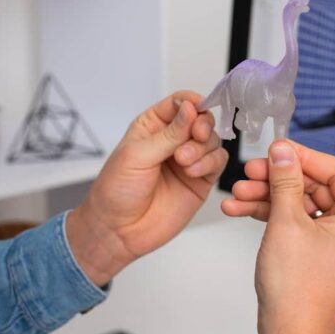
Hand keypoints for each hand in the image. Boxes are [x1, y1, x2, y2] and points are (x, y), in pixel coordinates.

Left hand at [66, 91, 227, 285]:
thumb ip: (169, 133)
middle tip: (195, 136)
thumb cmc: (116, 190)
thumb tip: (190, 108)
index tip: (196, 109)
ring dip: (202, 148)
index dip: (192, 102)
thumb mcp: (137, 155)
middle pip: (202, 119)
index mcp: (152, 126)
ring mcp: (188, 160)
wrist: (118, 231)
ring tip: (184, 163)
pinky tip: (192, 173)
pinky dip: (210, 163)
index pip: (179, 103)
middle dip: (202, 126)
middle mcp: (173, 140)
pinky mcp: (200, 180)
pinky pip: (217, 162)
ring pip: (212, 140)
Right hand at [222, 140, 334, 333]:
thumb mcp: (287, 222)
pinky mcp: (316, 253)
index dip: (306, 157)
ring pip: (300, 204)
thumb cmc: (299, 292)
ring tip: (237, 194)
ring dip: (268, 197)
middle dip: (278, 179)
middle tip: (252, 171)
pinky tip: (241, 210)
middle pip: (316, 186)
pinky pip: (295, 223)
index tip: (279, 149)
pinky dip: (270, 216)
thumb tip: (283, 152)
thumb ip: (285, 181)